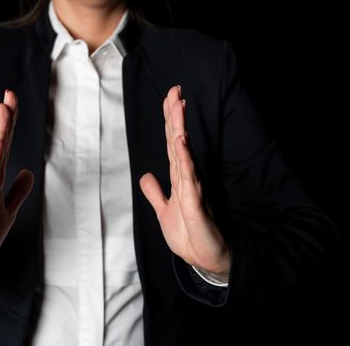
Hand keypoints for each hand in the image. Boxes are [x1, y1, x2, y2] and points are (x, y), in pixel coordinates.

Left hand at [139, 86, 229, 275]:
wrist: (204, 259)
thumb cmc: (189, 236)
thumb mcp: (164, 212)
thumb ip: (155, 193)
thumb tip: (145, 176)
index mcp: (179, 179)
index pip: (172, 145)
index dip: (170, 123)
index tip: (169, 99)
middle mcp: (186, 179)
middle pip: (177, 142)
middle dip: (174, 116)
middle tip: (174, 90)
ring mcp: (191, 189)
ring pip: (182, 153)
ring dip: (178, 128)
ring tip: (177, 105)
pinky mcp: (195, 203)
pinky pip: (187, 176)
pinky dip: (184, 157)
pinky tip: (181, 140)